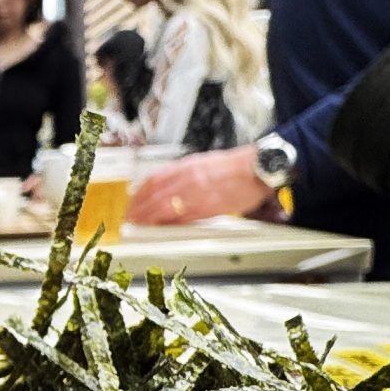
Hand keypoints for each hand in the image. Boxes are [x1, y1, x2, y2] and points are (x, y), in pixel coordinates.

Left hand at [129, 146, 265, 224]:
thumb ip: (184, 173)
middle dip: (140, 208)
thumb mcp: (203, 162)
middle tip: (132, 217)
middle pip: (155, 195)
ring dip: (150, 218)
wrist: (257, 168)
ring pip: (165, 207)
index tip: (133, 201)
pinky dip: (170, 223)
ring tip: (141, 225)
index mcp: (188, 166)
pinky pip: (184, 218)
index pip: (154, 179)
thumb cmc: (234, 166)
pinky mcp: (209, 207)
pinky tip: (163, 228)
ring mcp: (198, 193)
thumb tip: (167, 184)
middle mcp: (189, 178)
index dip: (139, 193)